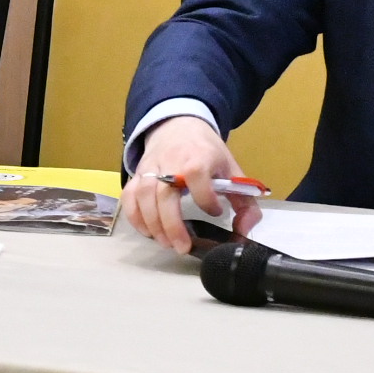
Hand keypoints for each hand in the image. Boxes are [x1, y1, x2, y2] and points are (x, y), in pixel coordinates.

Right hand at [119, 117, 259, 254]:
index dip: (206, 198)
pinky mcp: (137, 174)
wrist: (179, 125)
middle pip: (164, 193)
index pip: (196, 175)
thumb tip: (243, 232)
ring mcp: (150, 168)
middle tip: (183, 247)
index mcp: (198, 157)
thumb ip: (244, 203)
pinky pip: (129, 196)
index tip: (216, 212)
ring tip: (167, 243)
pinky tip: (148, 232)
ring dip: (153, 224)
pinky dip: (134, 216)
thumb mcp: (232, 170)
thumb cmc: (207, 152)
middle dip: (172, 224)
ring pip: (144, 196)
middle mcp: (170, 162)